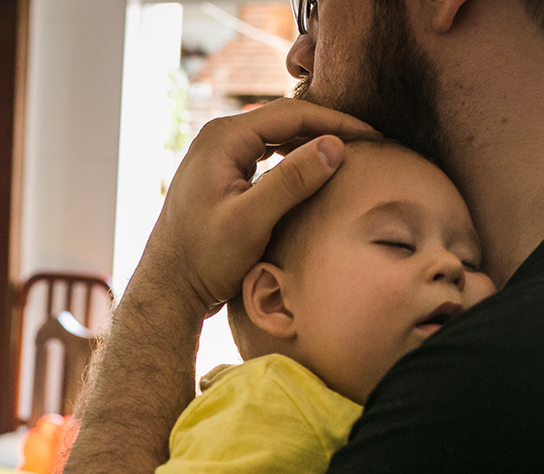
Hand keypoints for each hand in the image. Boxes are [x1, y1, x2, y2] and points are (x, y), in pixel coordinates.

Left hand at [139, 98, 372, 313]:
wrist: (168, 289)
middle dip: (328, 130)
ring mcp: (218, 158)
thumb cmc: (203, 259)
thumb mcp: (251, 221)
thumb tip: (335, 147)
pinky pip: (266, 157)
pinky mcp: (222, 178)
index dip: (337, 123)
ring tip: (350, 156)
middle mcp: (218, 139)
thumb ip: (291, 182)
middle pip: (285, 121)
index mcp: (223, 138)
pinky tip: (315, 175)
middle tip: (371, 144)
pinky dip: (294, 161)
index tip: (375, 137)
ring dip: (312, 144)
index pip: (292, 114)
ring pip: (277, 138)